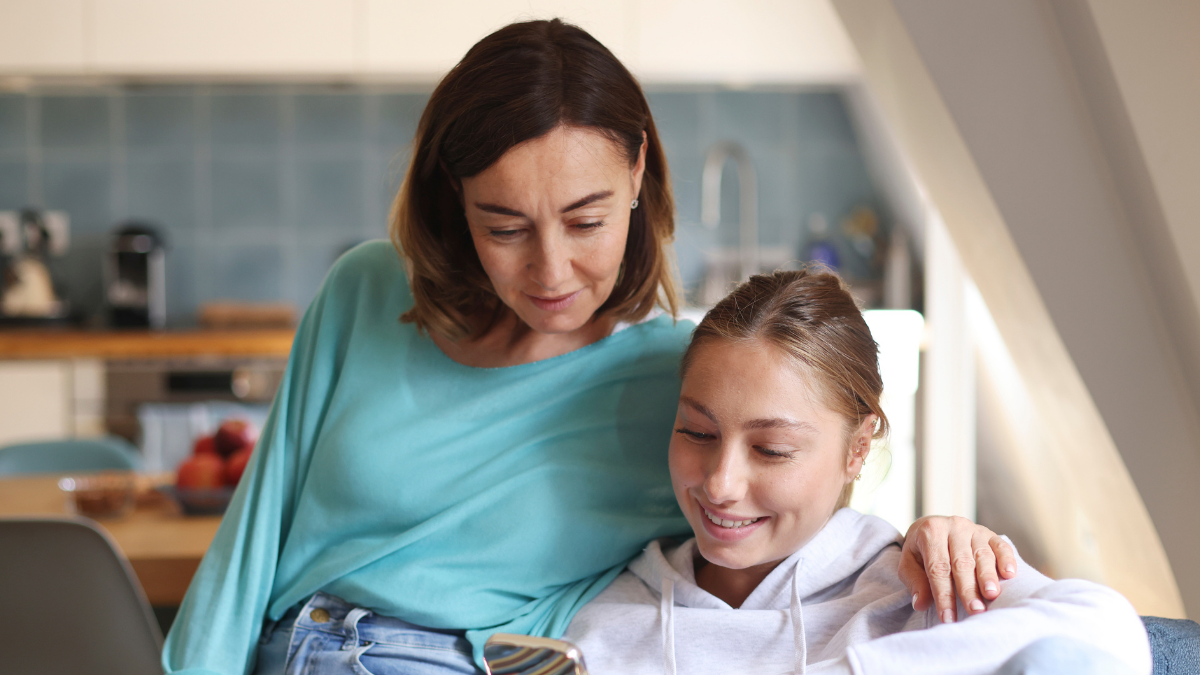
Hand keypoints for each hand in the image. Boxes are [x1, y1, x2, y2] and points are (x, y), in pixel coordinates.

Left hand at [899, 516, 1016, 622]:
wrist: (932, 527)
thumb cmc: (921, 551)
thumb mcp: (909, 564)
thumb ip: (915, 582)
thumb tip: (921, 604)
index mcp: (930, 532)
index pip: (937, 568)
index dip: (943, 594)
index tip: (948, 617)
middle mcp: (953, 527)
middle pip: (962, 562)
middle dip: (968, 589)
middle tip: (975, 611)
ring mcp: (974, 529)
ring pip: (982, 554)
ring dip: (988, 576)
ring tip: (991, 595)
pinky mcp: (990, 533)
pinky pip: (1001, 545)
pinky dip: (1006, 559)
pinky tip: (1009, 575)